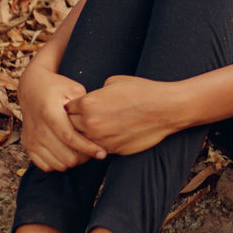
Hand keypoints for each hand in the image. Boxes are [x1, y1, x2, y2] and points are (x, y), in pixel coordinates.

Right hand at [18, 65, 106, 172]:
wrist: (32, 88)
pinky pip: (47, 166)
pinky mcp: (28, 146)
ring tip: (83, 151)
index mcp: (50, 113)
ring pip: (58, 165)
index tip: (102, 153)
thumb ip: (84, 107)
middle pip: (66, 156)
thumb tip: (98, 124)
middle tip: (94, 151)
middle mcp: (39, 129)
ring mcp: (32, 140)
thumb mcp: (73, 89)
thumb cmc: (57, 87)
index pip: (71, 139)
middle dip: (84, 157)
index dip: (89, 149)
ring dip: (73, 161)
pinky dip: (60, 163)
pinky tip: (68, 152)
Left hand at [66, 76, 185, 155]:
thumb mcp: (114, 82)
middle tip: (85, 116)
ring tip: (98, 126)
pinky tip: (111, 133)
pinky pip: (99, 148)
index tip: (79, 105)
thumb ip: (97, 93)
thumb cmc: (141, 91)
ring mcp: (101, 140)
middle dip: (76, 121)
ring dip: (87, 135)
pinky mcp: (113, 151)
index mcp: (88, 104)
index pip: (67, 108)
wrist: (164, 109)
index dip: (74, 106)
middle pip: (71, 126)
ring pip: (83, 141)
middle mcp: (90, 124)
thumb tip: (92, 100)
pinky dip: (100, 142)